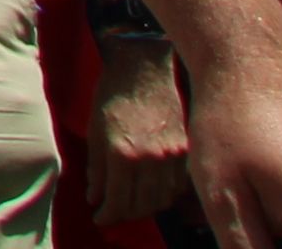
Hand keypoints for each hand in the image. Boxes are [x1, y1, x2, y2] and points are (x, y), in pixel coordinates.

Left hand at [86, 49, 190, 222]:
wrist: (145, 65)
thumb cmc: (114, 92)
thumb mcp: (95, 128)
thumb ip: (96, 167)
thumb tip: (95, 197)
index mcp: (123, 154)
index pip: (117, 201)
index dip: (107, 215)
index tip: (100, 217)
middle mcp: (151, 159)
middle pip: (142, 206)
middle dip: (126, 214)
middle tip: (114, 211)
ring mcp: (172, 156)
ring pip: (163, 199)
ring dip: (147, 207)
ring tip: (132, 202)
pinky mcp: (187, 149)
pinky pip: (178, 185)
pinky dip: (165, 193)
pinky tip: (153, 189)